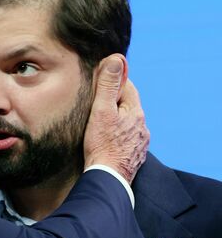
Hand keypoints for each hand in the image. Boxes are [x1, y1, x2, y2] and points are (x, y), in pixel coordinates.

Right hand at [84, 54, 149, 182]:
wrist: (108, 179)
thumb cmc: (102, 145)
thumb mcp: (101, 110)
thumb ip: (108, 85)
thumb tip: (117, 59)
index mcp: (135, 112)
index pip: (127, 86)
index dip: (113, 81)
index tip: (99, 80)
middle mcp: (142, 127)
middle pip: (128, 105)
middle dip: (114, 101)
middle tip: (95, 102)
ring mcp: (140, 143)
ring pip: (128, 124)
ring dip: (116, 120)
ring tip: (99, 123)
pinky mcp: (134, 157)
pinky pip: (126, 140)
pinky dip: (117, 137)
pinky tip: (107, 142)